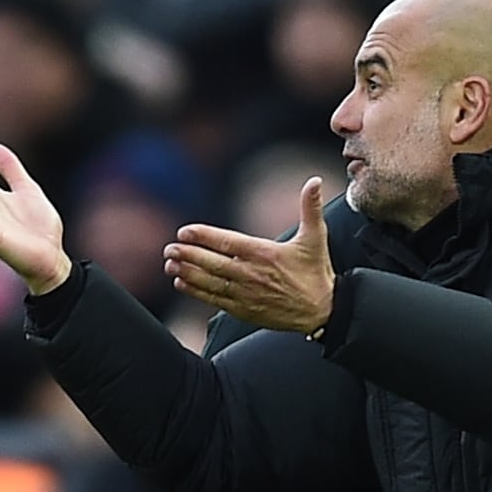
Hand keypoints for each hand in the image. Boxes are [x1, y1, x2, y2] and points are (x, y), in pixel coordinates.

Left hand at [166, 181, 337, 334]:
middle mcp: (251, 274)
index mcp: (264, 254)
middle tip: (169, 248)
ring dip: (187, 272)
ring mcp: (246, 294)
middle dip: (188, 255)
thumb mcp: (315, 238)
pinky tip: (182, 283)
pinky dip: (196, 292)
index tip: (184, 232)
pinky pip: (214, 299)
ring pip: (210, 282)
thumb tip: (315, 181)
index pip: (227, 242)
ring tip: (170, 264)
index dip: (203, 237)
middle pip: (212, 263)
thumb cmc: (316, 273)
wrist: (322, 310)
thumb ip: (310, 208)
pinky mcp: (244, 310)